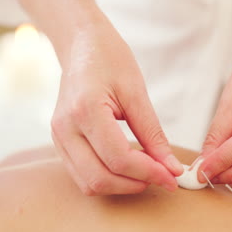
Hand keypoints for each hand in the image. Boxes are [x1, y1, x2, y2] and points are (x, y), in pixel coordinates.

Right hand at [51, 24, 182, 194]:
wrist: (81, 46)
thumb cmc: (110, 60)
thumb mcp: (137, 93)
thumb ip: (152, 134)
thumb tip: (171, 167)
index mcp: (85, 110)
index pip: (119, 158)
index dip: (149, 172)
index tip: (173, 176)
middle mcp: (65, 129)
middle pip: (100, 178)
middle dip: (136, 184)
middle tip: (164, 177)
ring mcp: (58, 138)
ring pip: (89, 183)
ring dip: (122, 186)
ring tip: (148, 172)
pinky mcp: (60, 142)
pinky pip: (82, 175)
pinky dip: (108, 178)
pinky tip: (130, 168)